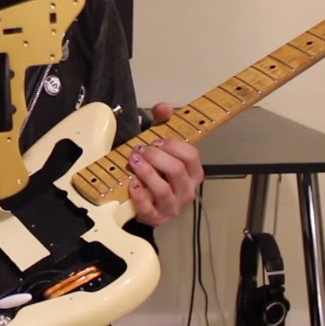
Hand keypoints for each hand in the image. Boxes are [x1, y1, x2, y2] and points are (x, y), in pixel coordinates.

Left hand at [125, 102, 204, 226]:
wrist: (145, 204)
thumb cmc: (156, 172)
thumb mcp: (160, 146)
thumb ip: (163, 123)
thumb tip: (163, 107)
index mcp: (193, 173)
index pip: (191, 155)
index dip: (173, 145)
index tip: (156, 141)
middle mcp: (187, 191)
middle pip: (177, 170)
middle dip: (156, 156)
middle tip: (140, 150)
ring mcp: (172, 207)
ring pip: (164, 189)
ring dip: (147, 172)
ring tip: (133, 161)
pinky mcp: (155, 218)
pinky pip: (148, 207)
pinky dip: (138, 194)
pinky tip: (131, 183)